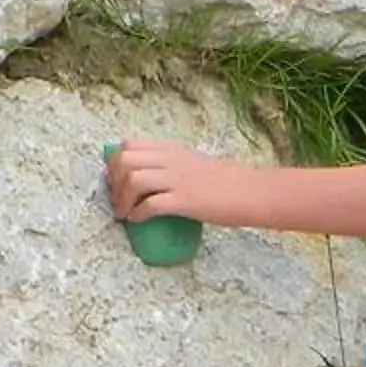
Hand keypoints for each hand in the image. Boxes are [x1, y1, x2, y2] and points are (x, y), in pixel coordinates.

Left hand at [104, 136, 246, 226]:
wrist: (252, 192)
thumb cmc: (229, 181)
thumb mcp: (195, 163)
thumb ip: (173, 165)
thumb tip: (152, 177)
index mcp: (173, 150)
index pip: (131, 144)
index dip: (115, 162)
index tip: (116, 179)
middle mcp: (172, 160)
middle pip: (125, 160)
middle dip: (113, 181)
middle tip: (116, 199)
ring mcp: (178, 179)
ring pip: (133, 179)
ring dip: (122, 200)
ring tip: (124, 214)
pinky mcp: (185, 200)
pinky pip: (150, 205)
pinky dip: (137, 214)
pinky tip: (137, 221)